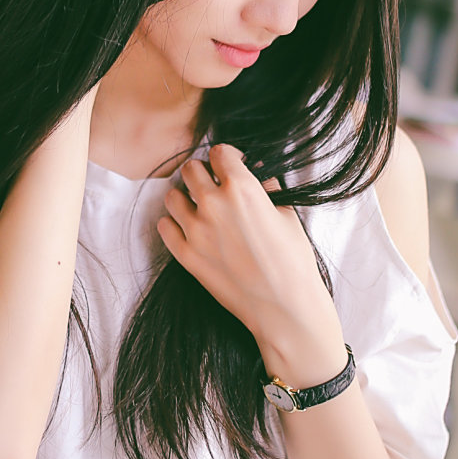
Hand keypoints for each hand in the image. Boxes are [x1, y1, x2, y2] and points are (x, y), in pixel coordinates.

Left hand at [157, 144, 346, 385]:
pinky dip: (174, 224)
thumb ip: (268, 191)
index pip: (219, 152)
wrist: (283, 306)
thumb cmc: (292, 261)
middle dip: (203, 173)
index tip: (231, 165)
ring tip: (198, 208)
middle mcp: (214, 203)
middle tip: (213, 185)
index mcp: (242, 187)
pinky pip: (164, 226)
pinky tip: (189, 229)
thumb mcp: (287, 216)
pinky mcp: (185, 254)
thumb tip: (260, 180)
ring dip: (185, 197)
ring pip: (172, 195)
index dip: (227, 157)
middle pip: (191, 169)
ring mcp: (195, 229)